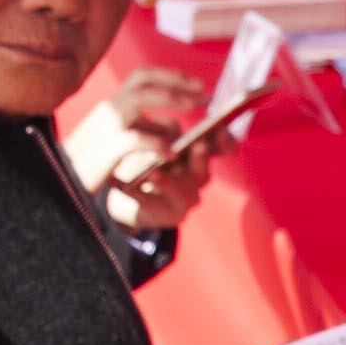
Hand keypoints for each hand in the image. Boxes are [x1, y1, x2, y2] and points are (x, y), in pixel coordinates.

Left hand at [102, 118, 222, 233]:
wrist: (128, 193)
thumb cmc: (148, 160)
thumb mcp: (159, 142)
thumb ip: (167, 133)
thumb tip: (167, 130)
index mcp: (200, 157)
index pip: (223, 148)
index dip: (226, 141)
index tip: (220, 129)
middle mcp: (197, 179)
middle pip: (204, 172)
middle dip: (201, 159)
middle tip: (198, 145)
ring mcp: (184, 200)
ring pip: (181, 192)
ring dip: (168, 182)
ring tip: (154, 173)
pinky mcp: (165, 215)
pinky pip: (150, 204)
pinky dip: (135, 193)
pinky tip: (119, 182)